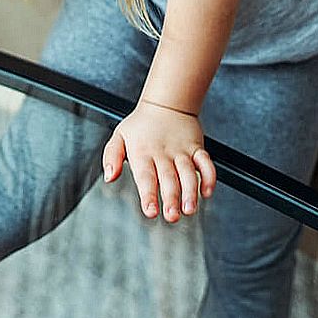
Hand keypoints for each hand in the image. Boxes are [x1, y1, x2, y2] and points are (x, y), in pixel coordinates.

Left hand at [102, 99, 217, 223]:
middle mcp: (163, 153)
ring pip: (188, 173)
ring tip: (189, 209)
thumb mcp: (119, 137)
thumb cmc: (141, 125)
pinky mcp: (196, 149)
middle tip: (172, 215)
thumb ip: (111, 157)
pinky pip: (206, 163)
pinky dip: (209, 177)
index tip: (151, 211)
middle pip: (169, 178)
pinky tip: (207, 192)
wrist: (166, 103)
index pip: (146, 177)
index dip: (148, 195)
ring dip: (190, 192)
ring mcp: (181, 151)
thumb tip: (109, 177)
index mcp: (143, 153)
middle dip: (171, 198)